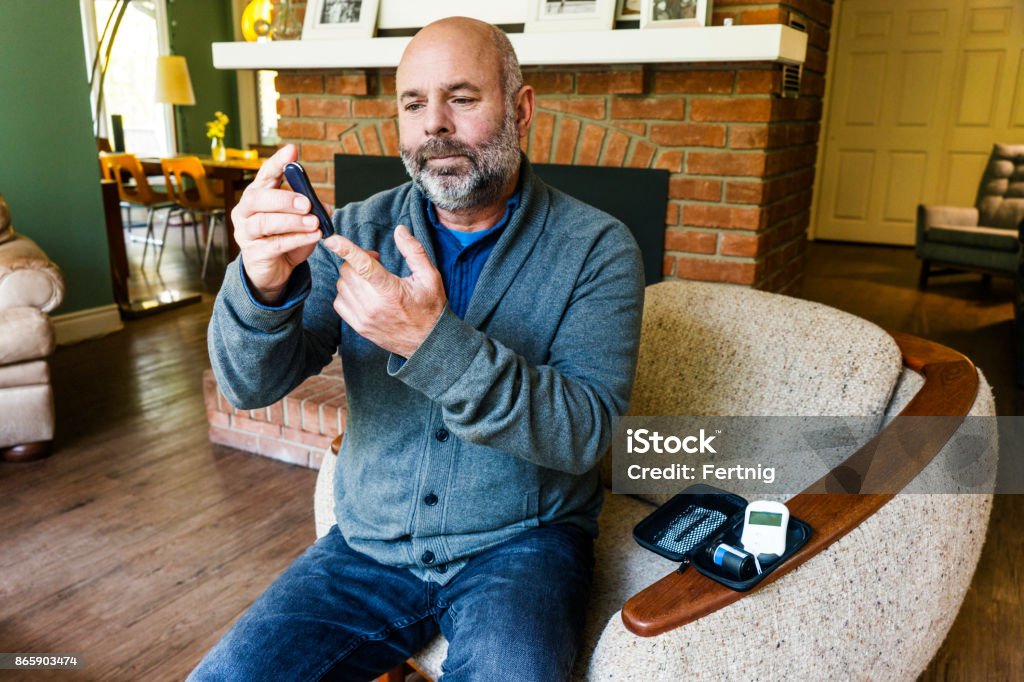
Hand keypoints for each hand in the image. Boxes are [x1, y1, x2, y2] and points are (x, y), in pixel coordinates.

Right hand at [233, 144, 322, 304]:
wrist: (275, 271)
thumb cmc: (286, 240)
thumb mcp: (301, 221)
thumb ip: (311, 210)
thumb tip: (323, 206)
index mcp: (257, 196)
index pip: (264, 175)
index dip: (277, 162)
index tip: (292, 150)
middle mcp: (245, 212)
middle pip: (256, 198)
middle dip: (283, 198)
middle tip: (307, 203)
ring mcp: (245, 233)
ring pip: (263, 222)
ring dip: (292, 221)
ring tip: (314, 223)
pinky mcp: (253, 254)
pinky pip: (274, 244)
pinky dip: (297, 239)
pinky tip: (314, 236)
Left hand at [323, 225, 446, 357]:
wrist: (428, 343)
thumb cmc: (431, 308)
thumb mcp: (430, 277)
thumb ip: (414, 251)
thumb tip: (399, 230)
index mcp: (390, 291)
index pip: (363, 265)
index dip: (345, 249)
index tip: (331, 239)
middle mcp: (373, 305)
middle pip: (348, 271)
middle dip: (357, 260)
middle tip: (375, 260)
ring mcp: (364, 318)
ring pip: (341, 285)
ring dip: (351, 276)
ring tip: (370, 278)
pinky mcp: (359, 326)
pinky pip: (339, 302)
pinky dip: (346, 293)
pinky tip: (362, 292)